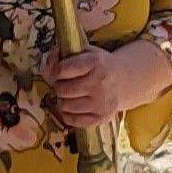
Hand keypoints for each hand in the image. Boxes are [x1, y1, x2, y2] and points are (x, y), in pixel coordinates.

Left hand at [46, 43, 166, 130]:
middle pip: (61, 89)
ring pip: (65, 106)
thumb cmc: (99, 64)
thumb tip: (47, 69)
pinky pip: (72, 121)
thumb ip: (61, 54)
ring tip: (70, 94)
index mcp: (95, 63)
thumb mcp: (84, 51)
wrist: (124, 81)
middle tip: (65, 83)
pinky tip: (73, 106)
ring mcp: (101, 103)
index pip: (61, 70)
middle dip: (59, 86)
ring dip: (62, 100)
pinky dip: (67, 114)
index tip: (59, 71)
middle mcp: (99, 83)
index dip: (55, 70)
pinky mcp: (101, 118)